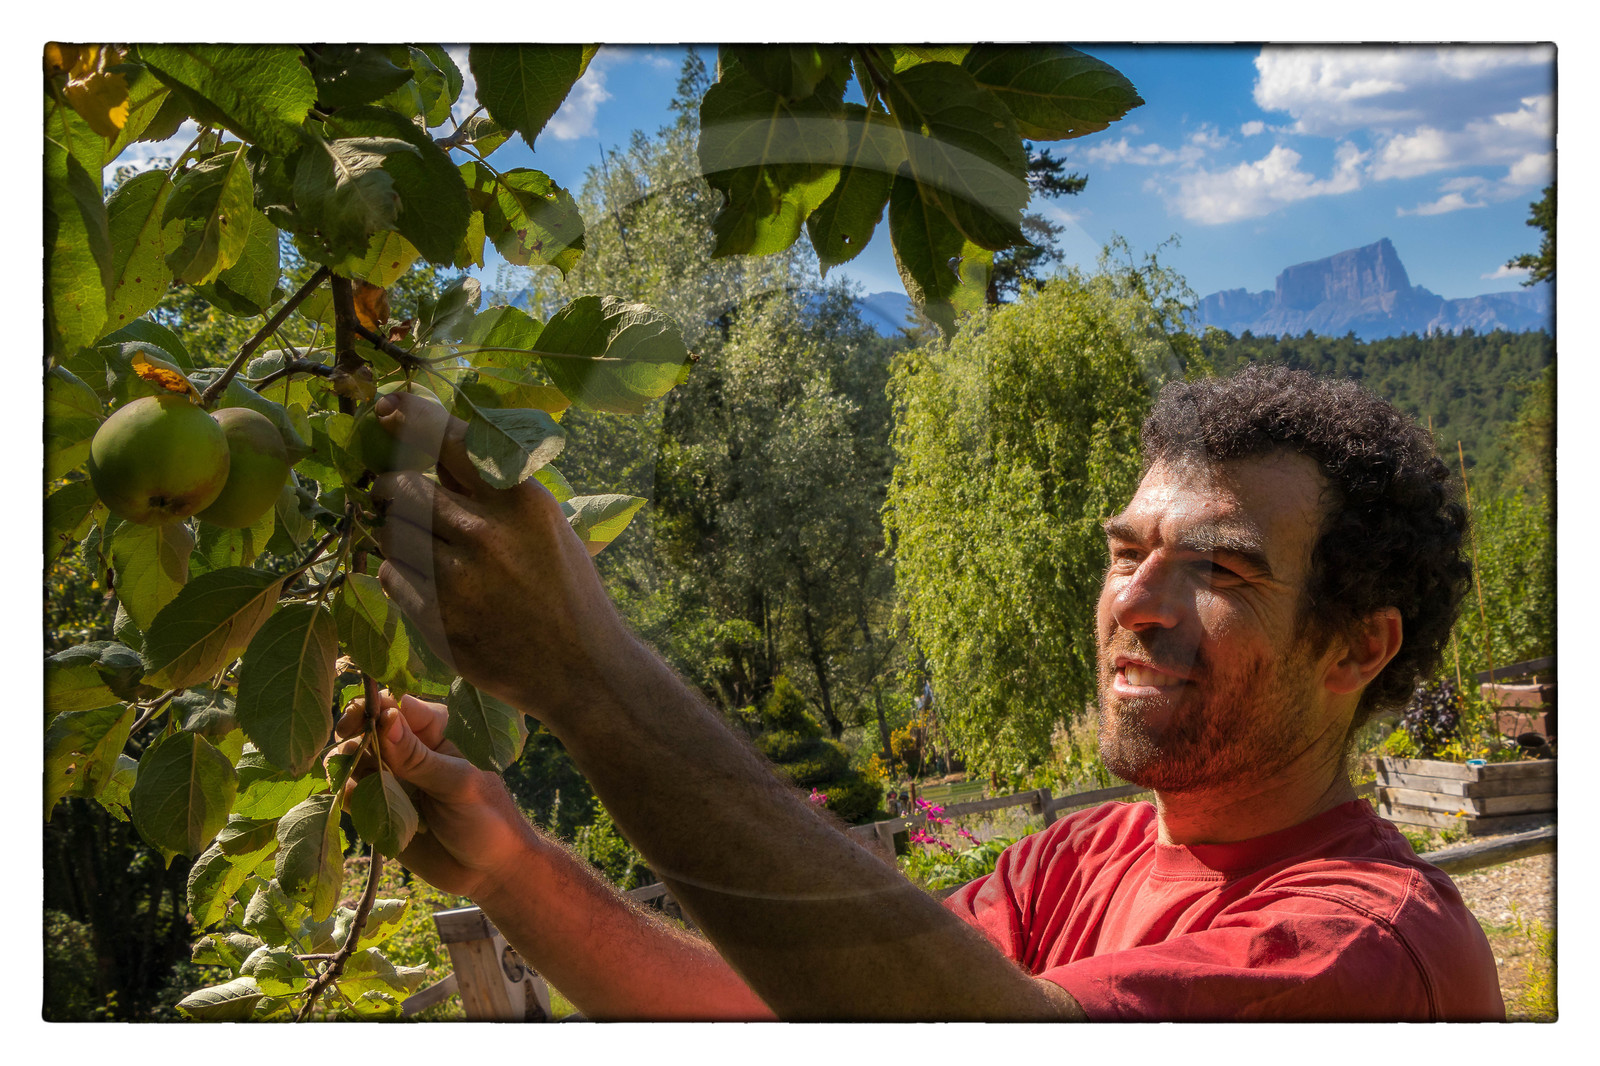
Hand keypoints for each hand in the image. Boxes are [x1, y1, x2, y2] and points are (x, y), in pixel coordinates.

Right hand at [330, 691, 534, 902]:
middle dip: (354, 730)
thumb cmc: (487, 819)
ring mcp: (392, 777)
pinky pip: (349, 791)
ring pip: (353, 756)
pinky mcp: (378, 806)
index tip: (363, 719)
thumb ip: (420, 757)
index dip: (377, 706)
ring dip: (347, 763)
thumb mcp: (459, 785)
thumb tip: (386, 719)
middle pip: (368, 726)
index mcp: (437, 732)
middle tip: (347, 739)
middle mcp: (410, 749)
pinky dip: (344, 792)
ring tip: (358, 779)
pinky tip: (354, 802)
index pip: (400, 706)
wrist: (487, 871)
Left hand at [367, 392, 630, 717]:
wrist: (582, 669)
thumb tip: (435, 444)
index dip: (411, 417)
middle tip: (392, 490)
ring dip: (394, 532)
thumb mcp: (544, 524)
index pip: (450, 439)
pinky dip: (397, 573)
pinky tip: (426, 581)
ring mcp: (458, 580)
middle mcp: (485, 534)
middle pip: (404, 485)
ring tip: (421, 543)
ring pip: (391, 532)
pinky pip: (390, 578)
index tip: (387, 406)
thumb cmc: (566, 588)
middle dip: (389, 485)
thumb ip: (493, 488)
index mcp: (520, 500)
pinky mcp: (437, 621)